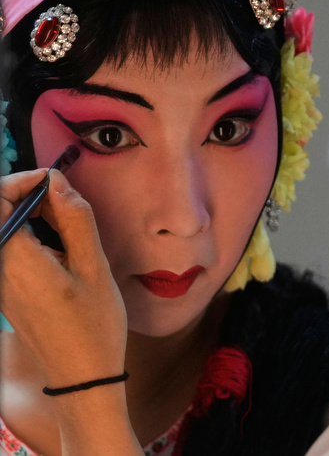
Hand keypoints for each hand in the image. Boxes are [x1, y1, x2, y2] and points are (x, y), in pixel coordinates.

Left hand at [0, 168, 127, 388]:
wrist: (81, 372)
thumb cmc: (93, 323)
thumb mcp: (93, 265)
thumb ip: (75, 219)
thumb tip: (57, 183)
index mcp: (15, 259)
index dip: (21, 181)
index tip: (54, 183)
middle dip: (27, 195)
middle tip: (66, 201)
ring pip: (3, 230)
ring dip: (29, 214)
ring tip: (68, 223)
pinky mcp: (5, 290)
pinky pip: (8, 249)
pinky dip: (28, 234)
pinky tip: (60, 246)